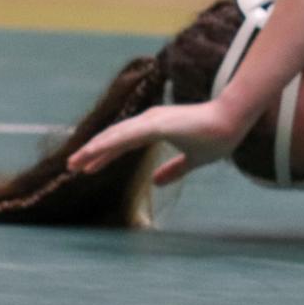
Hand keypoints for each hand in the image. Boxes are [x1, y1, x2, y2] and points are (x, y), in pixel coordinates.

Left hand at [66, 97, 252, 185]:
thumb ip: (175, 170)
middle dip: (92, 152)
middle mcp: (149, 121)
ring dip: (93, 148)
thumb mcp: (192, 160)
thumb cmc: (216, 137)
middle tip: (70, 166)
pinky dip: (109, 144)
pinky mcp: (157, 124)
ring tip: (74, 161)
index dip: (104, 155)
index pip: (122, 142)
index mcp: (155, 128)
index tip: (87, 167)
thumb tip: (157, 183)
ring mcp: (152, 120)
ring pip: (115, 136)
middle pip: (113, 138)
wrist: (233, 123)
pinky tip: (94, 151)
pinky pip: (127, 135)